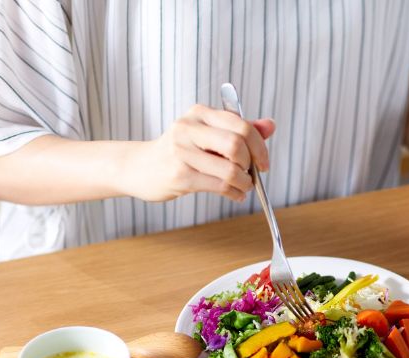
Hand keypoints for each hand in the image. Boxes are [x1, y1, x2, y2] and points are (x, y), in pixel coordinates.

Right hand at [121, 104, 275, 201]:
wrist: (138, 167)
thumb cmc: (178, 151)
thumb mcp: (207, 134)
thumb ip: (239, 130)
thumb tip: (270, 125)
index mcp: (199, 113)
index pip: (241, 125)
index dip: (260, 146)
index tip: (263, 162)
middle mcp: (189, 128)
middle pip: (237, 145)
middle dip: (252, 164)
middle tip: (252, 174)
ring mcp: (182, 152)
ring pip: (230, 169)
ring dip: (245, 183)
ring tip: (243, 187)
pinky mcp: (180, 175)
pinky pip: (220, 186)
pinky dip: (234, 193)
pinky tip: (235, 194)